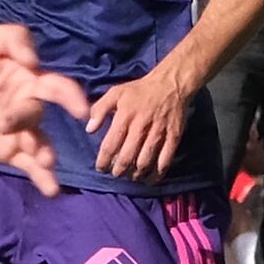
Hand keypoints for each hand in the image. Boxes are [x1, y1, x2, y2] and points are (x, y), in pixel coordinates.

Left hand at [0, 25, 87, 195]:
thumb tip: (34, 61)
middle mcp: (27, 105)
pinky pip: (25, 163)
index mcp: (28, 78)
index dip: (71, 97)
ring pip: (38, 143)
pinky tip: (51, 188)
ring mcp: (15, 129)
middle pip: (37, 115)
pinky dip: (40, 176)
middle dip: (29, 121)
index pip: (56, 87)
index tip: (80, 110)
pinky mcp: (2, 148)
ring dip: (44, 155)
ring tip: (45, 163)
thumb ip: (13, 39)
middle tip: (8, 123)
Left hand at [83, 66, 193, 182]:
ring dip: (136, 174)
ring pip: (145, 161)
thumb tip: (89, 129)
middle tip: (115, 174)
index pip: (111, 145)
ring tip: (130, 177)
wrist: (172, 84)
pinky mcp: (174, 136)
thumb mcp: (115, 93)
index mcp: (125, 116)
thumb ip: (99, 110)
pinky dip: (158, 173)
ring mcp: (159, 133)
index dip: (104, 160)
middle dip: (118, 170)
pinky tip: (150, 179)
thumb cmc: (139, 90)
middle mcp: (141, 127)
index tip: (100, 168)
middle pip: (127, 157)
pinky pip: (165, 159)